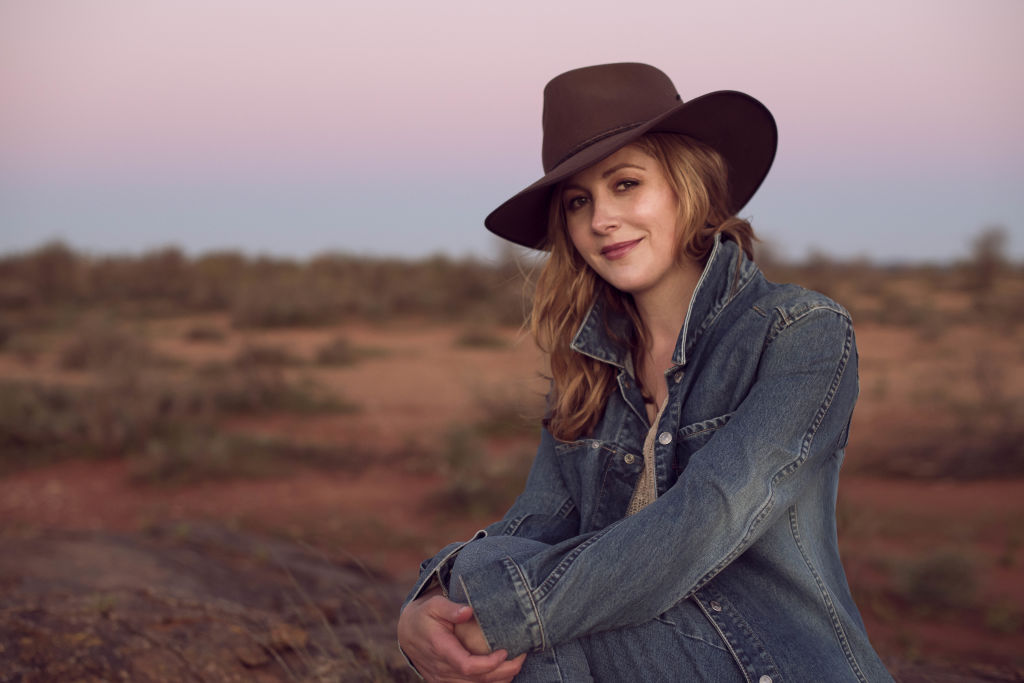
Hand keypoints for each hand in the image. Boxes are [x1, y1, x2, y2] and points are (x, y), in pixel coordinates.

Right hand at [398, 591, 525, 681]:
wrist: (407, 632)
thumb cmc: (425, 615)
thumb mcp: (434, 604)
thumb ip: (450, 608)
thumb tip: (468, 611)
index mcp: (440, 649)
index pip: (467, 666)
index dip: (489, 664)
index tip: (505, 651)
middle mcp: (441, 669)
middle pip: (476, 680)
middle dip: (502, 672)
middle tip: (521, 659)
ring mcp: (442, 678)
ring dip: (498, 680)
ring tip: (516, 665)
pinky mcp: (445, 681)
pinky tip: (503, 674)